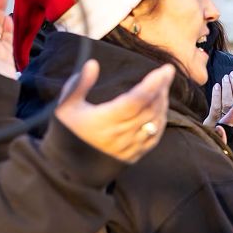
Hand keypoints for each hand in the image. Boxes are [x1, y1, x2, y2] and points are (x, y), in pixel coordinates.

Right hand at [54, 59, 173, 162]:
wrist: (68, 169)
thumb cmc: (66, 133)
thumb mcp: (65, 106)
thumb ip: (80, 84)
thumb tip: (93, 63)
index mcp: (105, 120)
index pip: (137, 99)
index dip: (154, 84)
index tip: (165, 69)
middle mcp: (121, 134)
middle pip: (150, 108)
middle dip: (162, 88)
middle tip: (166, 73)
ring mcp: (129, 146)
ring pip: (155, 122)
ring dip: (163, 103)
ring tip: (163, 87)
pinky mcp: (134, 155)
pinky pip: (154, 137)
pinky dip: (161, 120)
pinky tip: (161, 109)